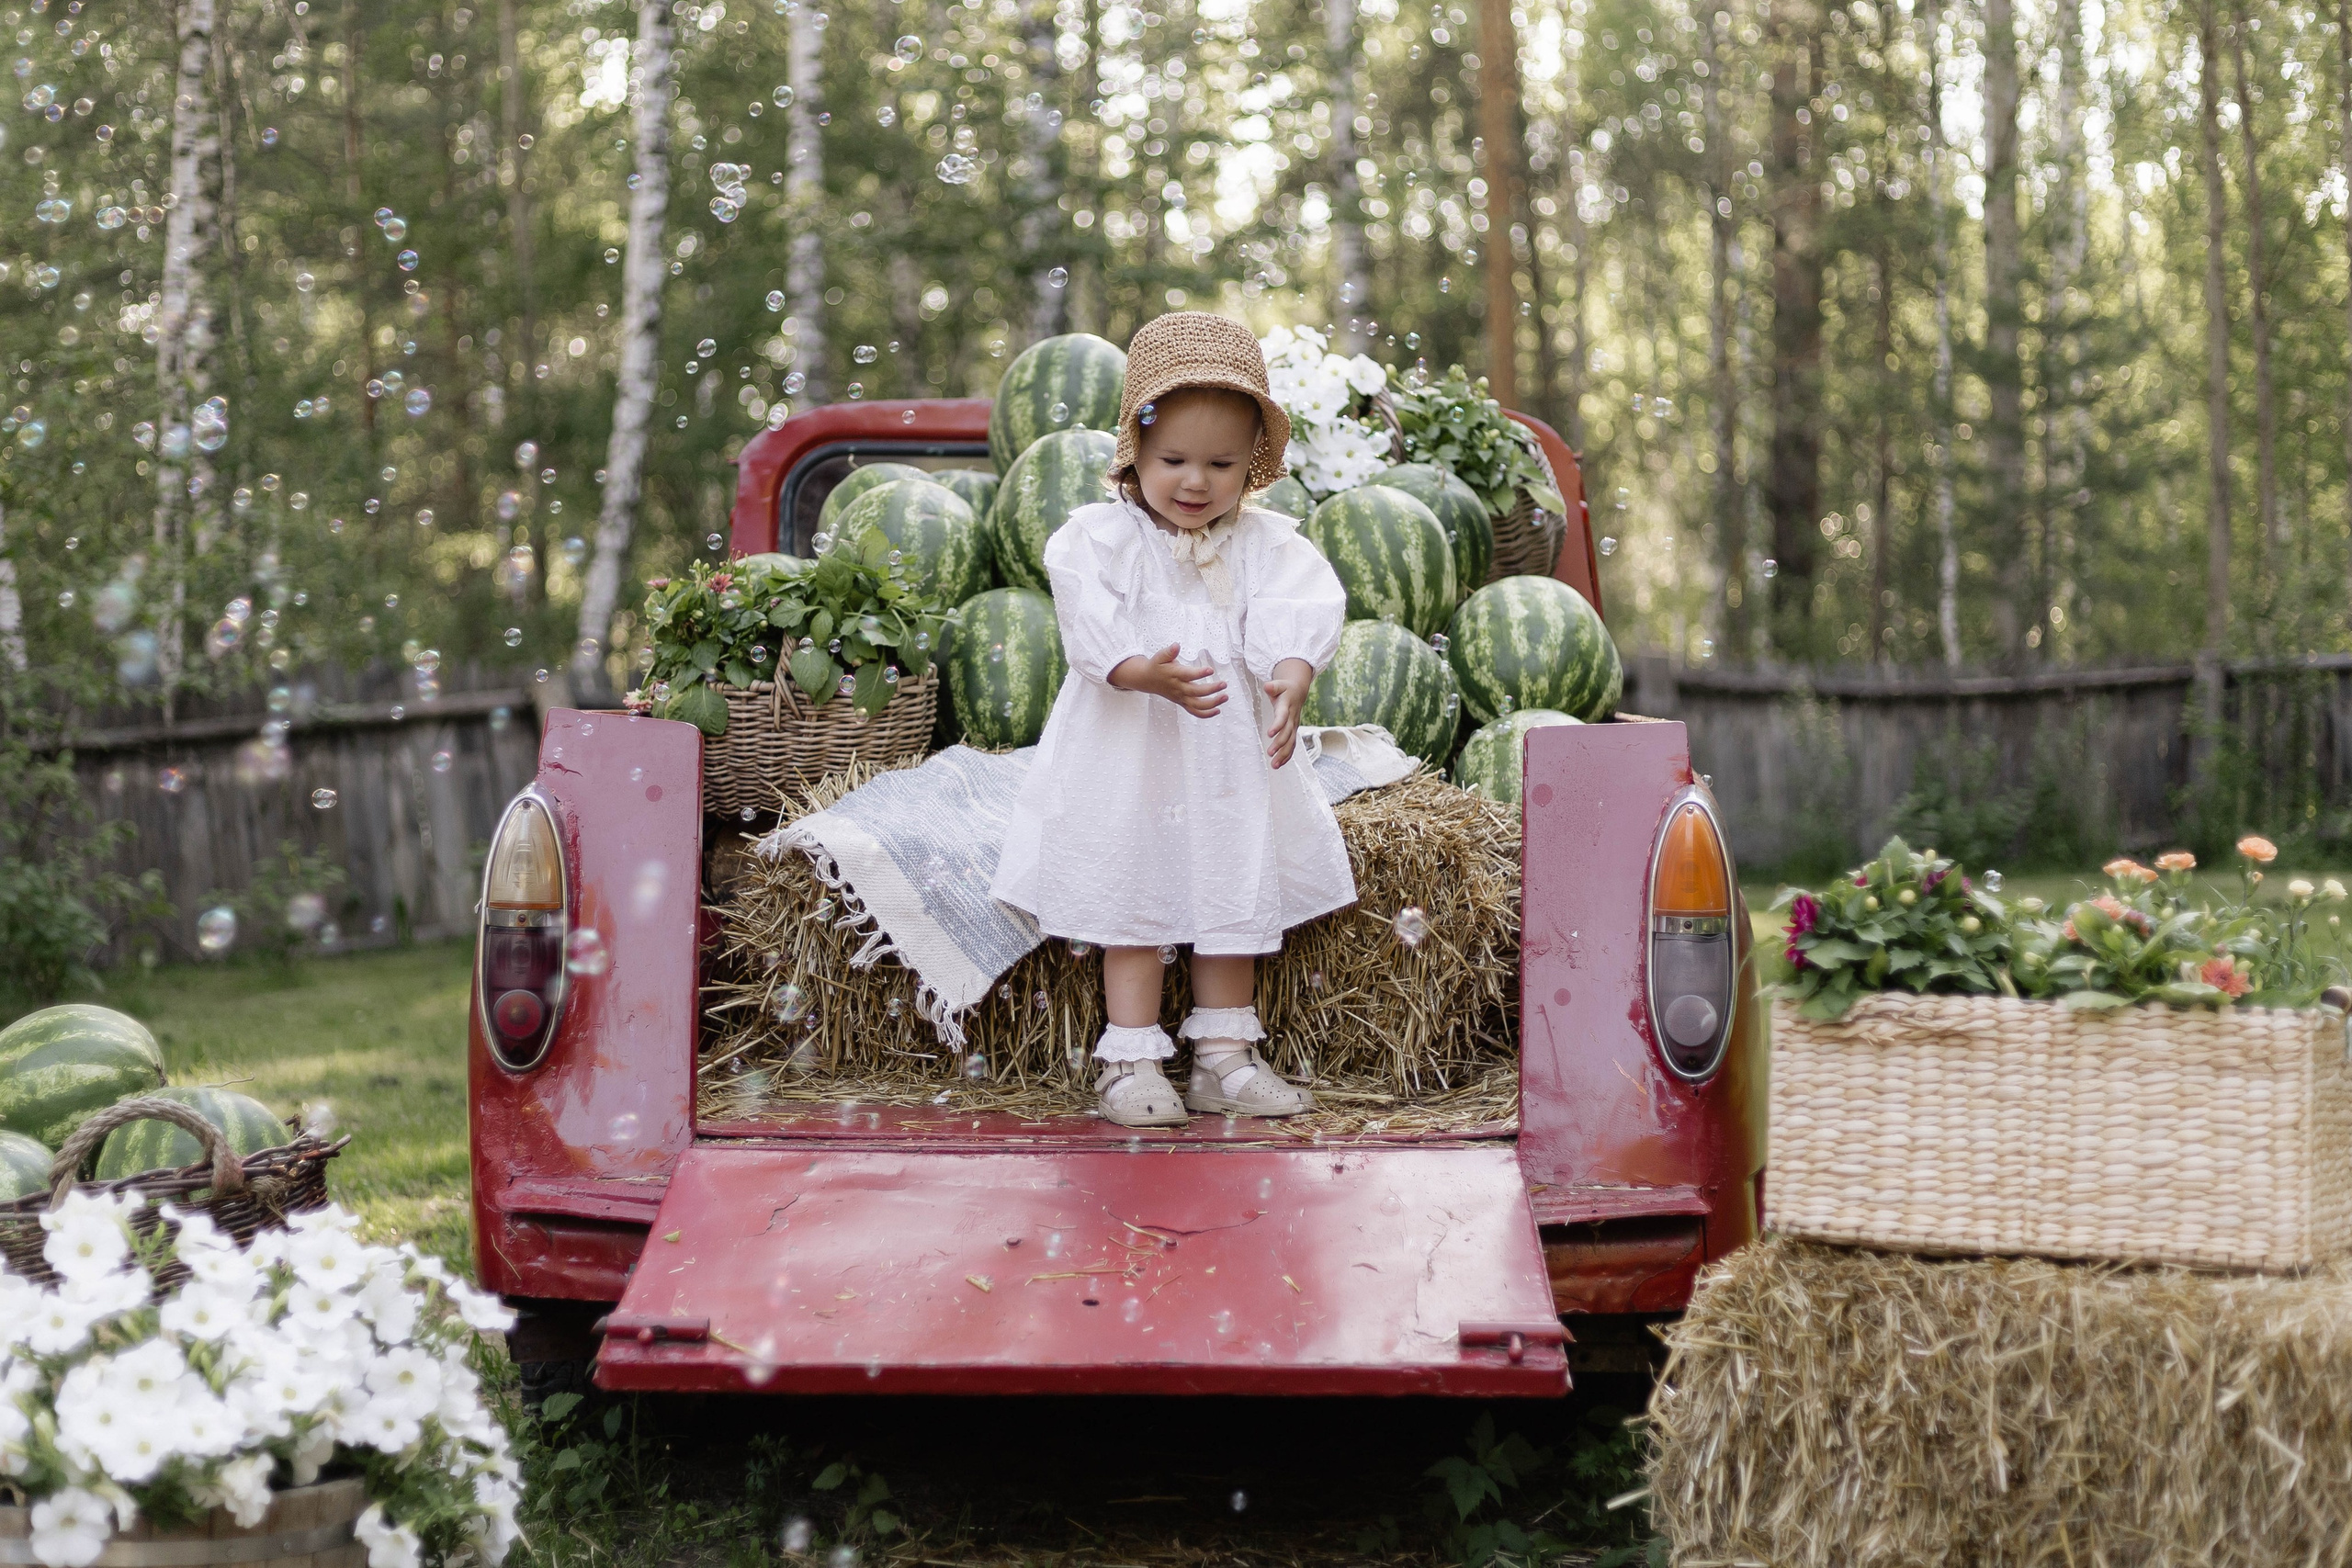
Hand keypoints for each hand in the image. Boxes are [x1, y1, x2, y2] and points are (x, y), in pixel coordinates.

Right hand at [1108, 644, 1226, 717]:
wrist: (1147, 680)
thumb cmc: (1157, 666)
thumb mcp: (1160, 656)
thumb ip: (1169, 652)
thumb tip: (1176, 645)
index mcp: (1174, 675)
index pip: (1188, 675)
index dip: (1199, 673)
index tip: (1210, 669)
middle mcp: (1178, 688)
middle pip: (1196, 692)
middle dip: (1211, 689)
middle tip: (1224, 684)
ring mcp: (1180, 697)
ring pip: (1197, 705)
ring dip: (1212, 703)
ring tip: (1225, 696)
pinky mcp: (1182, 703)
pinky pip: (1194, 712)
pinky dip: (1206, 714)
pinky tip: (1218, 710)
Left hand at [1263, 658, 1312, 767]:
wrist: (1298, 692)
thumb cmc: (1285, 689)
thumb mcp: (1279, 684)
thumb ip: (1273, 686)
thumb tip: (1267, 686)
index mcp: (1287, 706)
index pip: (1283, 717)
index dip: (1277, 725)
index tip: (1269, 734)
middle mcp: (1292, 719)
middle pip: (1287, 733)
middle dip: (1279, 744)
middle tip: (1270, 753)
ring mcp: (1294, 726)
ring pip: (1290, 742)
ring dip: (1283, 754)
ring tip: (1274, 765)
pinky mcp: (1293, 732)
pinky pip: (1291, 745)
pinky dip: (1287, 755)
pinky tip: (1279, 764)